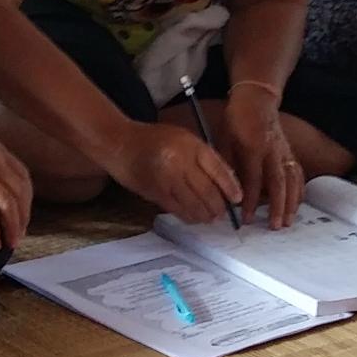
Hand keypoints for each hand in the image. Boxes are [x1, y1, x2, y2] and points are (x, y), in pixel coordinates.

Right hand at [103, 121, 241, 223]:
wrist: (119, 144)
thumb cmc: (153, 139)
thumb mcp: (183, 138)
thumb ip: (203, 157)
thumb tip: (226, 182)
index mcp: (191, 145)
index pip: (218, 169)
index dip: (230, 187)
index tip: (238, 199)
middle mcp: (180, 162)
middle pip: (208, 191)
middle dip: (219, 206)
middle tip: (223, 213)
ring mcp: (167, 179)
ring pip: (194, 204)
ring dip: (205, 215)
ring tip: (210, 218)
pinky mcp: (155, 193)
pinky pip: (178, 210)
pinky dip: (189, 217)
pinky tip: (194, 218)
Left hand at [220, 86, 303, 228]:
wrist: (257, 98)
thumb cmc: (237, 118)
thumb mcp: (225, 137)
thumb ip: (227, 163)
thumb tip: (225, 188)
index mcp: (253, 146)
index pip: (253, 180)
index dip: (250, 201)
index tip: (246, 218)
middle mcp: (272, 150)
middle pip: (278, 183)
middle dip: (278, 207)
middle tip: (275, 227)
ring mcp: (284, 151)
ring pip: (292, 180)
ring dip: (292, 202)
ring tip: (289, 221)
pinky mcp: (289, 151)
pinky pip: (298, 173)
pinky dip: (299, 190)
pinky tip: (297, 203)